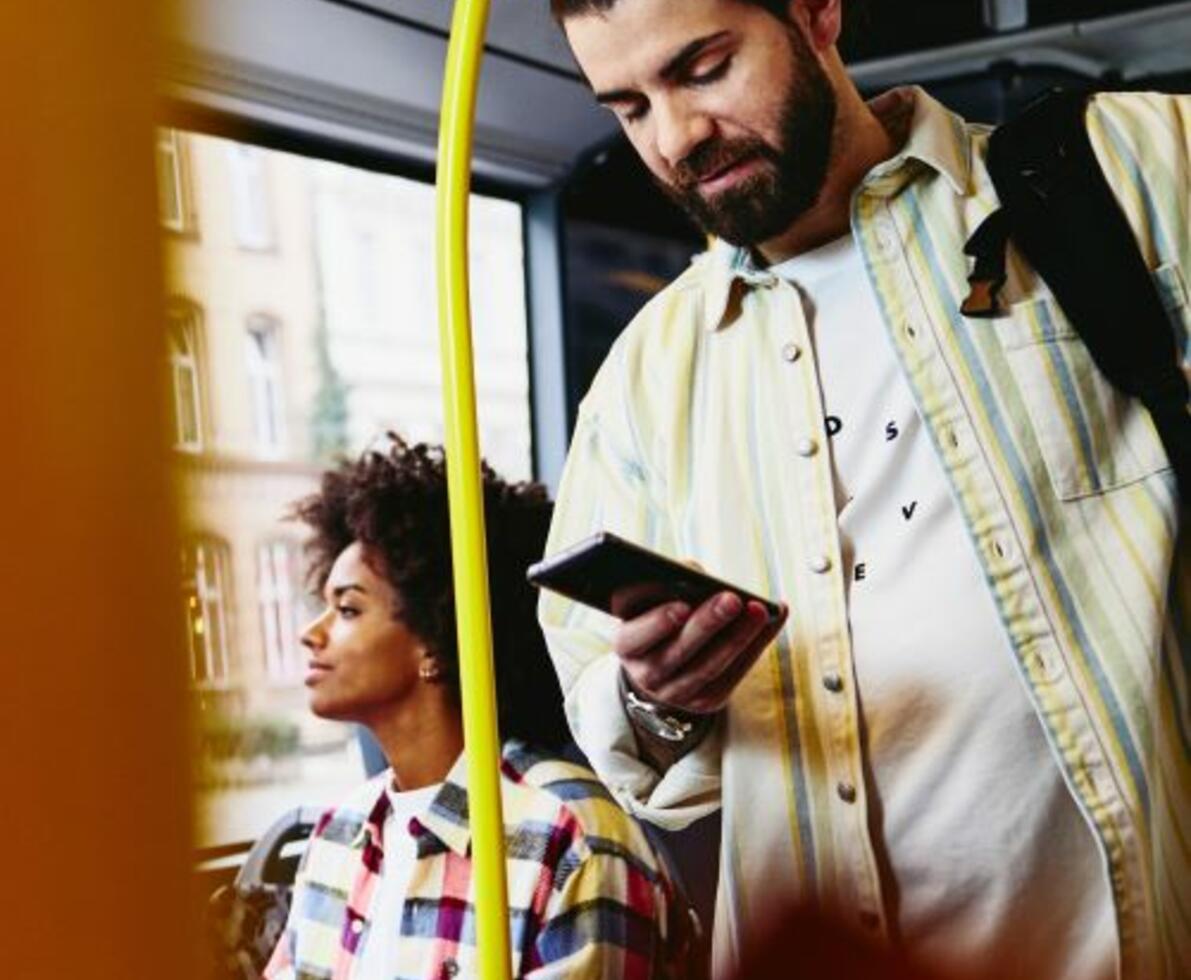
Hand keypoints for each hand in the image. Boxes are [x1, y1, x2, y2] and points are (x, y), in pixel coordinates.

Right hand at [615, 590, 787, 714]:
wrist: (659, 665)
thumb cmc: (656, 617)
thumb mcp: (649, 602)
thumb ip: (667, 586)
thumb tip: (704, 580)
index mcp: (627, 646)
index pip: (637, 637)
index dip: (658, 623)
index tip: (681, 606)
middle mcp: (648, 676)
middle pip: (681, 651)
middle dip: (709, 624)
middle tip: (732, 599)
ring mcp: (679, 694)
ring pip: (712, 666)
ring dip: (740, 636)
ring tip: (759, 609)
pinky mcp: (708, 701)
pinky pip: (736, 672)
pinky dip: (758, 643)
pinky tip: (775, 615)